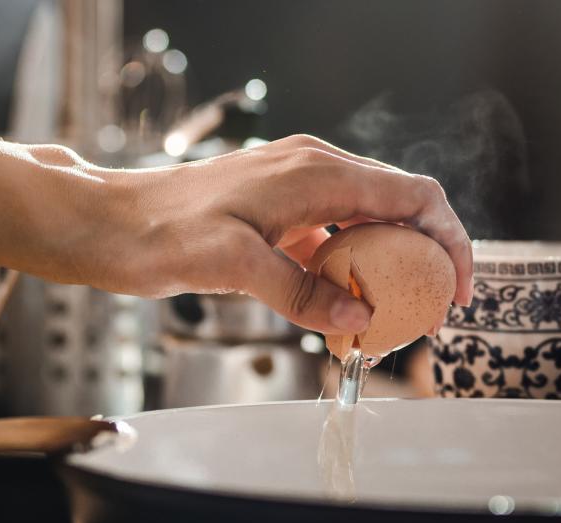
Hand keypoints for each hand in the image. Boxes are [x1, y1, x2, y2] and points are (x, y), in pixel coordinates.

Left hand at [0, 134, 472, 336]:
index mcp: (314, 172)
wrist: (103, 222)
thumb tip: (358, 316)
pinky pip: (331, 232)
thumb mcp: (232, 266)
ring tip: (386, 316)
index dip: (450, 241)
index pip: (414, 195)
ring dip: (384, 265)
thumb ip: (301, 292)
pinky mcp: (275, 205)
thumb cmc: (156, 232)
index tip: (458, 290)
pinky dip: (346, 266)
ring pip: (366, 221)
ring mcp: (294, 184)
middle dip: (423, 257)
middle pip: (399, 206)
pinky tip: (337, 304)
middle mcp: (312, 168)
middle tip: (426, 312)